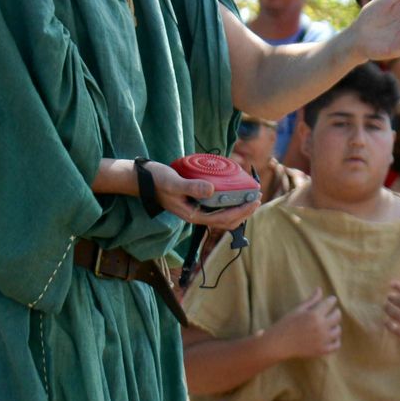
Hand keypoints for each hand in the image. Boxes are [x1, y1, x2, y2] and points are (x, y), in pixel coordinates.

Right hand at [146, 160, 260, 229]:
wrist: (142, 180)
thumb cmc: (157, 181)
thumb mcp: (174, 183)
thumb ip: (191, 187)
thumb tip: (211, 189)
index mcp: (193, 215)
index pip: (223, 219)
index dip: (241, 212)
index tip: (253, 201)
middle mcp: (196, 215)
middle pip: (226, 221)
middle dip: (244, 212)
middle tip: (257, 198)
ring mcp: (196, 209)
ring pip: (222, 215)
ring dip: (238, 208)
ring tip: (250, 197)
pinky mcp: (195, 201)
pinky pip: (216, 206)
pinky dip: (228, 202)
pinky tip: (233, 192)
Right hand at [266, 287, 340, 360]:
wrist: (280, 344)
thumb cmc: (287, 324)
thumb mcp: (298, 309)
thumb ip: (311, 300)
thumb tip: (320, 289)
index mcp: (314, 315)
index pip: (330, 303)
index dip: (331, 300)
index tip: (331, 300)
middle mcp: (320, 327)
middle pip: (337, 316)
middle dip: (335, 311)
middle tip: (330, 311)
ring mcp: (322, 340)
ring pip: (338, 330)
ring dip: (335, 325)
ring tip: (329, 324)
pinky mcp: (322, 350)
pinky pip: (336, 345)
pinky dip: (336, 340)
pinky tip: (330, 336)